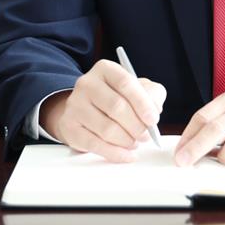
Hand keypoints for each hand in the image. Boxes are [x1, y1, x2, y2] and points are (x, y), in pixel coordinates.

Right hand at [40, 59, 165, 162]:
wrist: (85, 109)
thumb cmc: (117, 97)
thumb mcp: (137, 89)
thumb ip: (152, 94)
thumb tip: (154, 110)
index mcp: (105, 69)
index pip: (125, 83)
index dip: (142, 103)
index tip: (153, 120)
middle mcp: (87, 84)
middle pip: (116, 107)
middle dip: (136, 126)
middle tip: (146, 136)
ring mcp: (75, 105)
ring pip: (106, 129)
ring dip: (126, 141)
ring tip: (135, 143)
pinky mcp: (69, 127)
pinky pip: (95, 145)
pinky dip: (115, 154)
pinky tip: (127, 155)